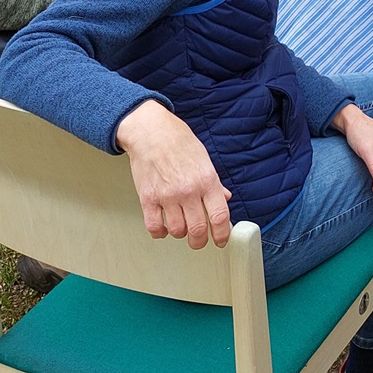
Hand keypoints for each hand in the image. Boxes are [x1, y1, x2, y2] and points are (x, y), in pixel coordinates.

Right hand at [114, 100, 231, 248]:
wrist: (151, 132)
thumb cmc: (178, 142)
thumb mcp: (204, 159)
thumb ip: (214, 183)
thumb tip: (224, 199)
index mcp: (207, 180)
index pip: (219, 216)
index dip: (222, 234)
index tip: (221, 240)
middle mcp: (188, 190)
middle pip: (198, 230)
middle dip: (200, 241)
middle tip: (199, 240)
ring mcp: (167, 196)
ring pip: (178, 231)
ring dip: (180, 233)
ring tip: (180, 226)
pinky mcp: (148, 199)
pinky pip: (155, 227)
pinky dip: (160, 232)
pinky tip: (163, 226)